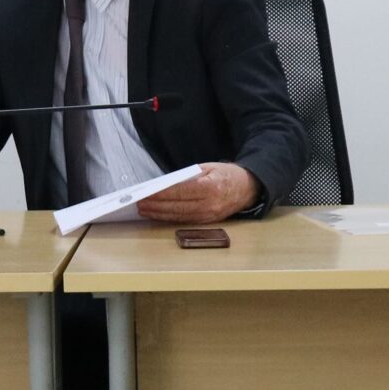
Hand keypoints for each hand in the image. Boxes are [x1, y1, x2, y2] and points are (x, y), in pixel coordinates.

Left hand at [135, 162, 260, 224]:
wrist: (248, 188)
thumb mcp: (208, 168)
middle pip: (177, 207)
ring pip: (179, 217)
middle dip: (156, 206)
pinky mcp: (208, 222)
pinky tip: (158, 215)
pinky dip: (170, 218)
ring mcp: (210, 216)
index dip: (162, 194)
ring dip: (159, 214)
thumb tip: (165, 184)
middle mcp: (210, 204)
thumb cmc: (227, 175)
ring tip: (144, 210)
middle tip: (140, 204)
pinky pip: (185, 221)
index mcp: (211, 187)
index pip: (181, 192)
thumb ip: (187, 176)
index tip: (146, 194)